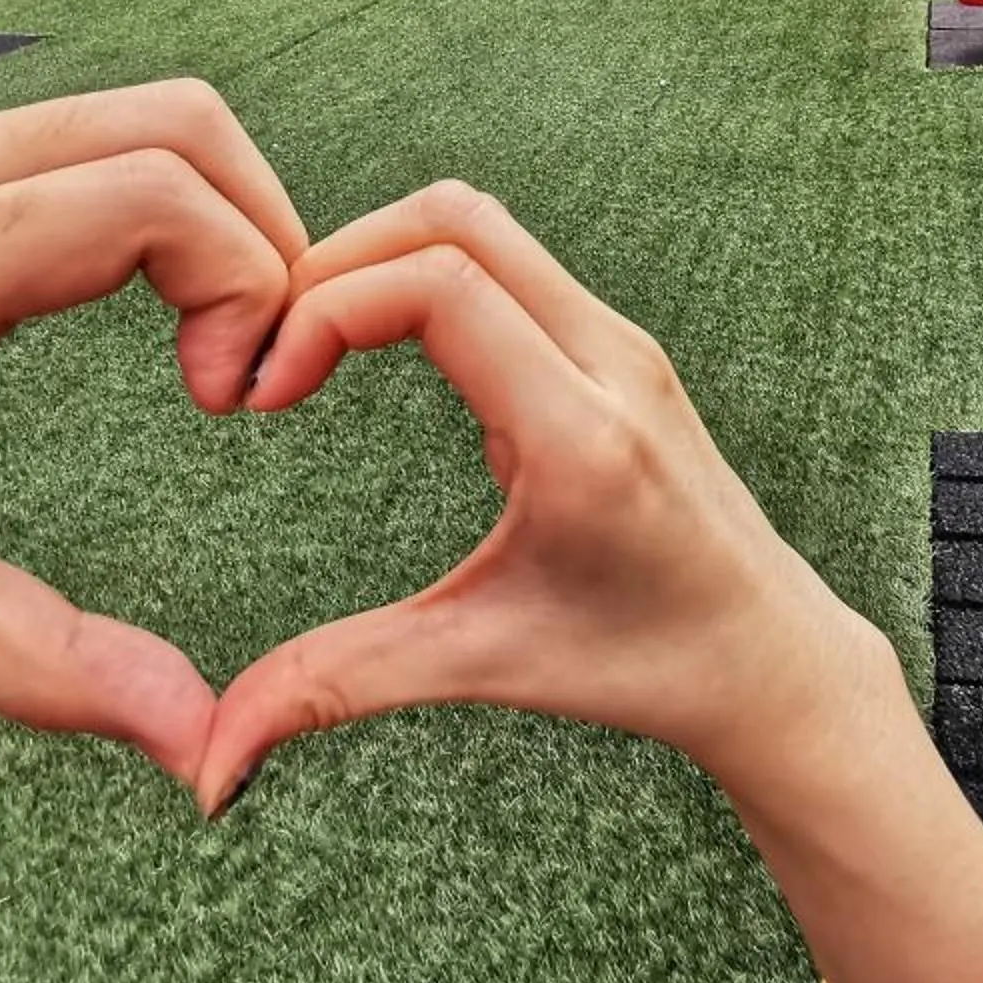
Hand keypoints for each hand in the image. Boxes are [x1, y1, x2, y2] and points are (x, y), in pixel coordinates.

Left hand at [0, 83, 307, 782]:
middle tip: (255, 369)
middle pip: (174, 121)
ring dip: (209, 217)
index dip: (246, 282)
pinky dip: (149, 205)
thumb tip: (199, 746)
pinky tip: (137, 316)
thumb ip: (39, 664)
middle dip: (263, 233)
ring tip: (205, 354)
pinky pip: (74, 138)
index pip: (151, 193)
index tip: (232, 404)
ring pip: (132, 116)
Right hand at [198, 182, 899, 813]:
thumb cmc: (642, 666)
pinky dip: (427, 276)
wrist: (772, 659)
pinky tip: (378, 356)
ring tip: (310, 347)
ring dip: (382, 259)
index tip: (266, 397)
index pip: (439, 287)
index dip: (326, 311)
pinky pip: (510, 265)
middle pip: (457, 218)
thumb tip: (209, 764)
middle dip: (338, 258)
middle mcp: (611, 362)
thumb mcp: (482, 666)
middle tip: (270, 345)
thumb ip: (339, 687)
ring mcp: (622, 342)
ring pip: (485, 227)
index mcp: (581, 434)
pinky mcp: (617, 346)